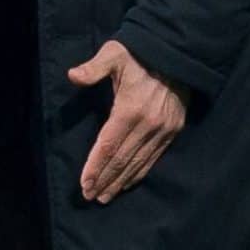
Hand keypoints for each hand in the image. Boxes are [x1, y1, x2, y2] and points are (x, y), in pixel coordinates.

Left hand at [67, 40, 189, 203]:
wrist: (176, 52)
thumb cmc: (139, 53)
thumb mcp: (114, 53)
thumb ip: (94, 68)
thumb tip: (73, 76)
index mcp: (129, 109)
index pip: (107, 145)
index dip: (95, 167)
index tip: (84, 184)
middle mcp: (147, 125)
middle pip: (121, 159)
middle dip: (104, 180)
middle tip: (90, 197)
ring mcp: (162, 130)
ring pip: (138, 162)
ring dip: (121, 182)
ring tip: (105, 196)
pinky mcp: (173, 130)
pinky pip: (154, 157)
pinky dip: (140, 172)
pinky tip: (129, 182)